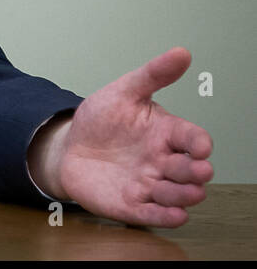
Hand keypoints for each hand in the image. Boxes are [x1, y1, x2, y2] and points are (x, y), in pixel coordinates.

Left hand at [29, 47, 212, 226]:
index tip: (200, 146)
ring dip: (183, 195)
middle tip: (194, 170)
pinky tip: (173, 215)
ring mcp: (151, 185)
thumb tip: (181, 52)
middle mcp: (164, 161)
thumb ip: (152, 75)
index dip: (199, 143)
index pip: (193, 138)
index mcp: (166, 133)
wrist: (68, 147)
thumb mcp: (123, 92)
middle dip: (195, 172)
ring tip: (181, 190)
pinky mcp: (133, 205)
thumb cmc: (101, 121)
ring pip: (178, 195)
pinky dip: (166, 217)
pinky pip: (155, 215)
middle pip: (191, 171)